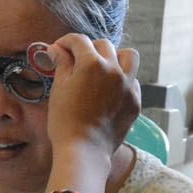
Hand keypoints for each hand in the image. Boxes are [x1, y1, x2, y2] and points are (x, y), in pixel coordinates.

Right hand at [41, 36, 141, 162]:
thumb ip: (62, 64)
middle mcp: (114, 70)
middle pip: (104, 45)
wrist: (84, 151)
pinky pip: (133, 81)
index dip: (66, 42)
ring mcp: (128, 86)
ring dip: (115, 57)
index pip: (79, 41)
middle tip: (77, 61)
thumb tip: (57, 49)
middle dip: (88, 49)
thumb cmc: (65, 122)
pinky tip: (110, 90)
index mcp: (92, 64)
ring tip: (103, 68)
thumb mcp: (59, 89)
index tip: (59, 49)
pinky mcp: (135, 101)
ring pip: (128, 57)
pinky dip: (123, 80)